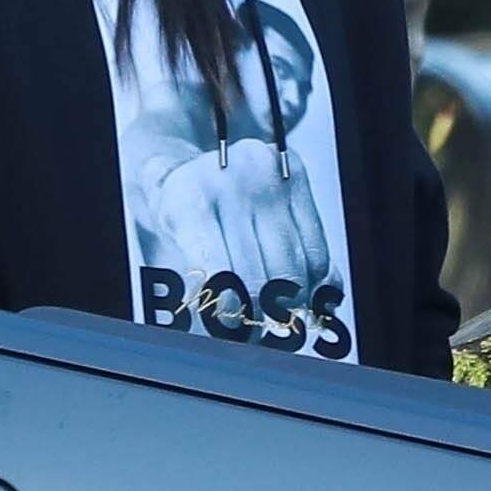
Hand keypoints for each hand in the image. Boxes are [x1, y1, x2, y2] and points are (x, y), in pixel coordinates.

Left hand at [147, 138, 331, 321]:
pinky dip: (316, 283)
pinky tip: (305, 298)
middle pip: (261, 276)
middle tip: (258, 332)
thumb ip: (200, 283)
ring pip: (298, 267)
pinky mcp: (294, 174)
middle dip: (261, 316)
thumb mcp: (172, 241)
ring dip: (292, 306)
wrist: (192, 159)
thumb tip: (233, 330)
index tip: (232, 331)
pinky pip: (319, 247)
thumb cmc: (182, 211)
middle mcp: (229, 183)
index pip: (220, 275)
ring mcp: (266, 176)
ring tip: (281, 319)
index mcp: (188, 203)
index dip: (229, 314)